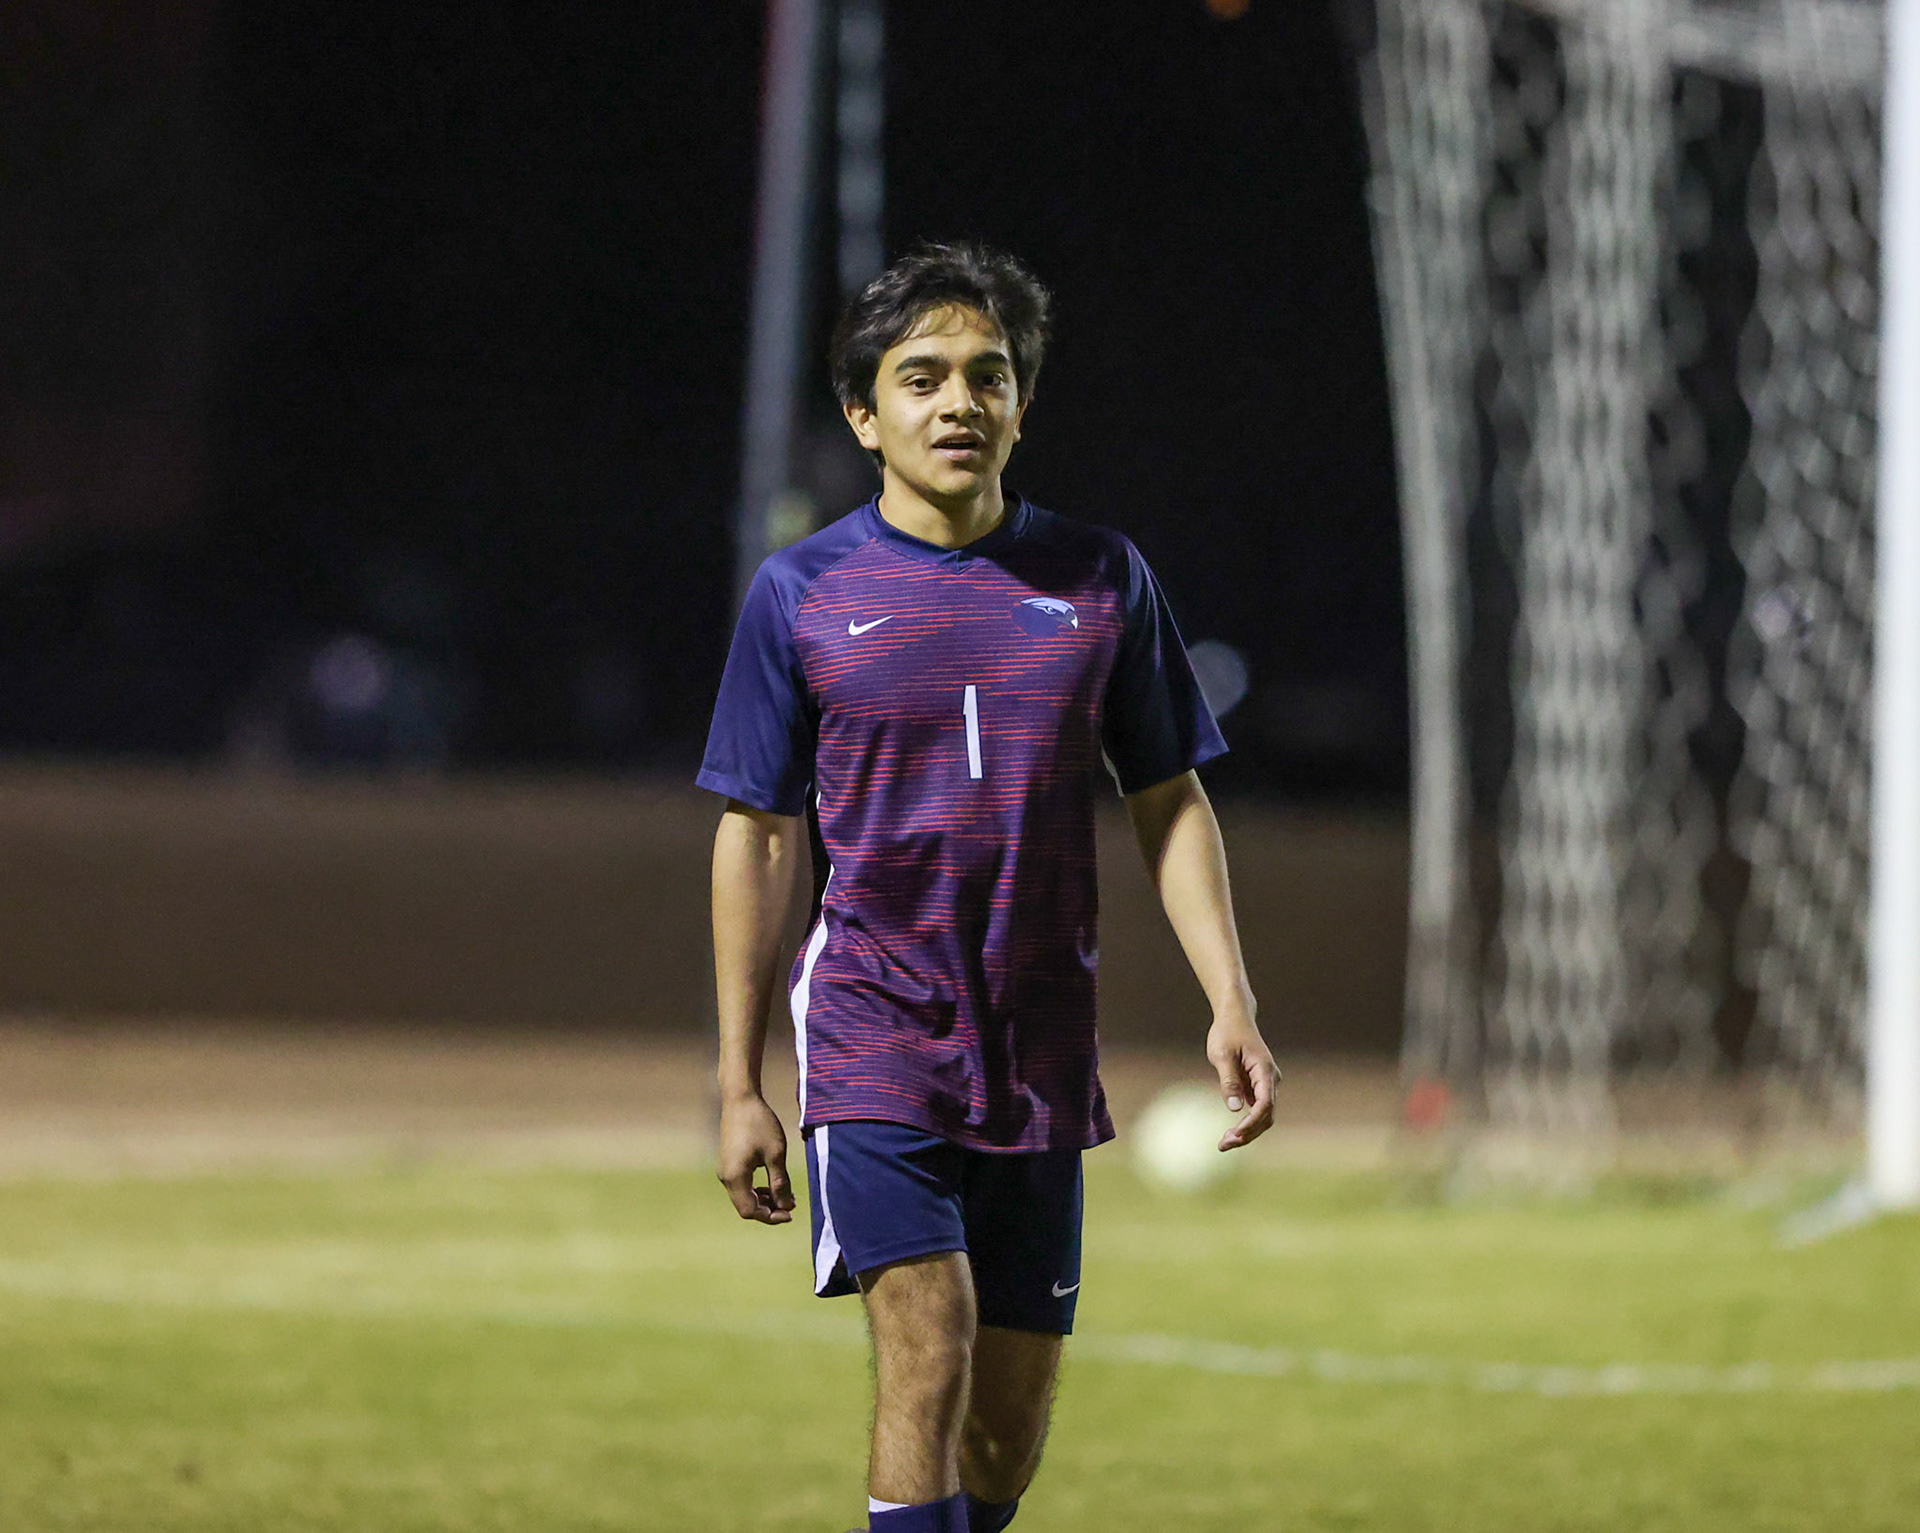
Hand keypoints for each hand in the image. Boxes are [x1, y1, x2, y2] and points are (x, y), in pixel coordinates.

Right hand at [717, 1093, 796, 1223]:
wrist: (741, 1099)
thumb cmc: (760, 1124)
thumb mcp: (776, 1154)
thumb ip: (781, 1183)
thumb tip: (787, 1206)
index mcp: (735, 1178)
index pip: (751, 1211)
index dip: (771, 1217)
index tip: (791, 1214)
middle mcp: (726, 1177)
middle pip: (746, 1207)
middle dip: (769, 1209)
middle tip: (791, 1205)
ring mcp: (725, 1169)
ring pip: (744, 1196)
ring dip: (764, 1199)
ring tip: (786, 1194)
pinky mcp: (728, 1162)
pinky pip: (742, 1184)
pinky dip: (757, 1188)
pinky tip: (773, 1182)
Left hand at [1206, 1012, 1278, 1150]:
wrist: (1234, 1017)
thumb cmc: (1227, 1033)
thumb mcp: (1222, 1055)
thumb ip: (1229, 1080)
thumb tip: (1233, 1108)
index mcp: (1264, 1070)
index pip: (1264, 1104)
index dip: (1251, 1123)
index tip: (1234, 1134)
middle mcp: (1270, 1079)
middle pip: (1266, 1115)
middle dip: (1248, 1134)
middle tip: (1223, 1145)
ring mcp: (1266, 1084)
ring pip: (1263, 1116)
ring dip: (1247, 1132)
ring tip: (1224, 1143)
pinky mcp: (1258, 1087)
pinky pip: (1257, 1110)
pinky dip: (1246, 1124)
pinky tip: (1230, 1133)